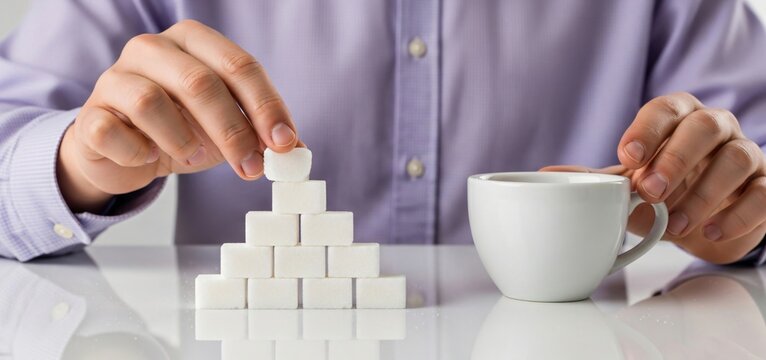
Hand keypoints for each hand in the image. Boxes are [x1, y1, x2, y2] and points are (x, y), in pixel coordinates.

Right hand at [58, 20, 299, 212]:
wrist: (122, 151)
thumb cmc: (180, 130)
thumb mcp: (226, 129)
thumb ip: (259, 134)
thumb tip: (295, 150)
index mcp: (193, 41)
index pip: (238, 65)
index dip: (266, 105)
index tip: (285, 142)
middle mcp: (151, 49)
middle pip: (200, 83)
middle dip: (233, 131)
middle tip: (253, 167)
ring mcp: (114, 78)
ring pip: (151, 102)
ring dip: (182, 140)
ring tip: (192, 156)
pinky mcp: (89, 114)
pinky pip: (112, 132)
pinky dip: (138, 152)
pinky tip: (149, 157)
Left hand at [543, 93, 765, 263]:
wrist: (704, 220)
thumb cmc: (664, 191)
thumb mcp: (628, 184)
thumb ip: (593, 178)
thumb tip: (543, 175)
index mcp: (679, 118)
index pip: (666, 108)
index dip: (648, 128)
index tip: (627, 156)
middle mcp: (716, 128)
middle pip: (703, 127)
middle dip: (676, 158)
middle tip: (650, 190)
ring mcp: (745, 154)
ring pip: (736, 159)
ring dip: (702, 194)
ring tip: (675, 224)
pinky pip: (764, 194)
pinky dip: (738, 214)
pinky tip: (711, 232)